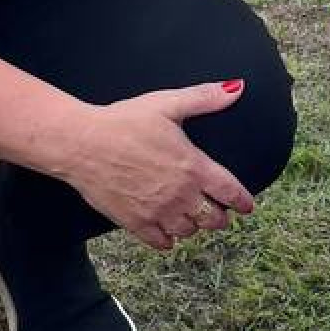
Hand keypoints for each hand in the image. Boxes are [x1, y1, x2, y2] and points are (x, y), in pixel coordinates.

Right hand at [67, 82, 255, 251]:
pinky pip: (161, 242)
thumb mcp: (166, 103)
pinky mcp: (135, 223)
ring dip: (194, 226)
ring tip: (191, 218)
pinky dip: (168, 240)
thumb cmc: (123, 121)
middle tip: (218, 212)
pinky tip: (167, 232)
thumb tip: (237, 88)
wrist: (81, 143)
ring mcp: (158, 212)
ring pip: (189, 232)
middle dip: (219, 216)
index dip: (243, 201)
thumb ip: (204, 98)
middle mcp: (180, 194)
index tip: (247, 206)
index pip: (230, 191)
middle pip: (213, 219)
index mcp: (193, 166)